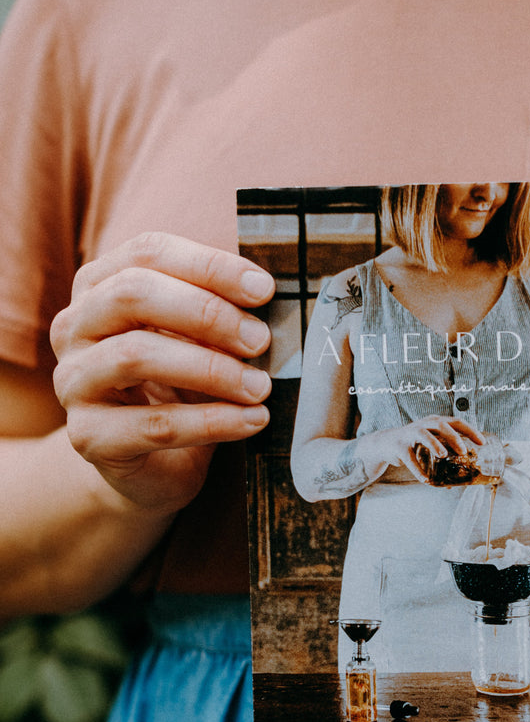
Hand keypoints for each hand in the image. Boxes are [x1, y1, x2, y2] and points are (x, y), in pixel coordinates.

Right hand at [50, 232, 274, 513]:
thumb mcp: (198, 342)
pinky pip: (154, 424)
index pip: (148, 253)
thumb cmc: (180, 390)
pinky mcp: (88, 436)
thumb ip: (216, 314)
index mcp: (99, 288)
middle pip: (133, 295)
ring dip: (211, 369)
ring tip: (260, 387)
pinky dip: (212, 422)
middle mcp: (74, 327)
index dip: (208, 265)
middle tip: (261, 340)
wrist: (153, 467)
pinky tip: (252, 420)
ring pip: (136, 356)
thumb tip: (263, 296)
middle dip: (207, 314)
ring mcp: (73, 382)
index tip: (263, 289)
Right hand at [367, 417, 483, 483]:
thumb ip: (443, 460)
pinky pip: (409, 457)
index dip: (470, 430)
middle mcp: (424, 425)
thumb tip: (455, 484)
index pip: (456, 421)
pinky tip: (425, 480)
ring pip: (423, 435)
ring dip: (434, 444)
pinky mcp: (399, 446)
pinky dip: (417, 469)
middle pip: (440, 425)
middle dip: (453, 436)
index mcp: (436, 422)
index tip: (482, 442)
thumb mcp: (431, 445)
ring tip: (443, 455)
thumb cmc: (415, 444)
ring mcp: (410, 434)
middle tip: (463, 450)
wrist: (387, 444)